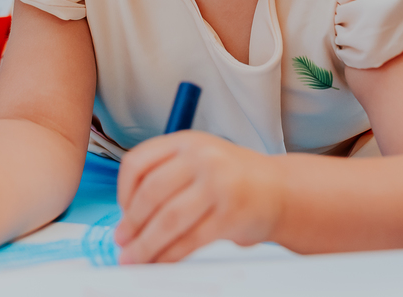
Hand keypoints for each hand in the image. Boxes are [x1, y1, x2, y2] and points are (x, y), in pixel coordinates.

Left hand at [114, 131, 282, 263]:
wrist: (281, 189)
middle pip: (151, 193)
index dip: (123, 191)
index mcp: (187, 141)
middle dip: (131, 223)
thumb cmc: (233, 178)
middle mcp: (201, 157)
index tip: (122, 211)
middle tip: (122, 241)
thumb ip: (166, 176)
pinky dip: (170, 255)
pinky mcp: (230, 214)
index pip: (138, 162)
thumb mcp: (199, 160)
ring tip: (134, 258)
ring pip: (168, 219)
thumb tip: (128, 217)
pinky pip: (189, 240)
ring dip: (146, 244)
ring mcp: (217, 184)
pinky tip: (161, 262)